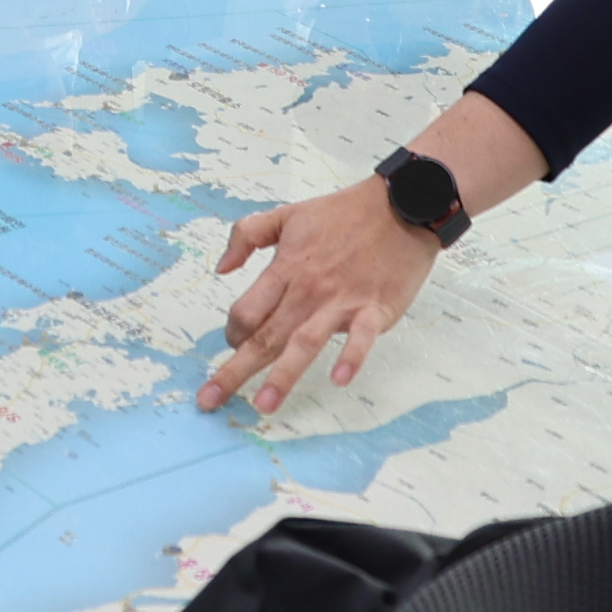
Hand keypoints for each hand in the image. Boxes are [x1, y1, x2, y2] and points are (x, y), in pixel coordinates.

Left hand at [200, 93, 546, 414]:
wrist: (401, 206)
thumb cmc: (342, 213)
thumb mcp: (287, 214)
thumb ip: (247, 235)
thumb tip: (220, 268)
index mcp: (286, 268)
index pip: (247, 310)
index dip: (232, 332)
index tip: (231, 346)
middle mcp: (308, 290)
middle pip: (266, 336)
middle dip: (236, 370)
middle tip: (210, 400)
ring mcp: (342, 301)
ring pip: (305, 343)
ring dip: (283, 376)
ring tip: (264, 406)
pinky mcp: (375, 309)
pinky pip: (361, 338)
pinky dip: (350, 357)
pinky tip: (338, 379)